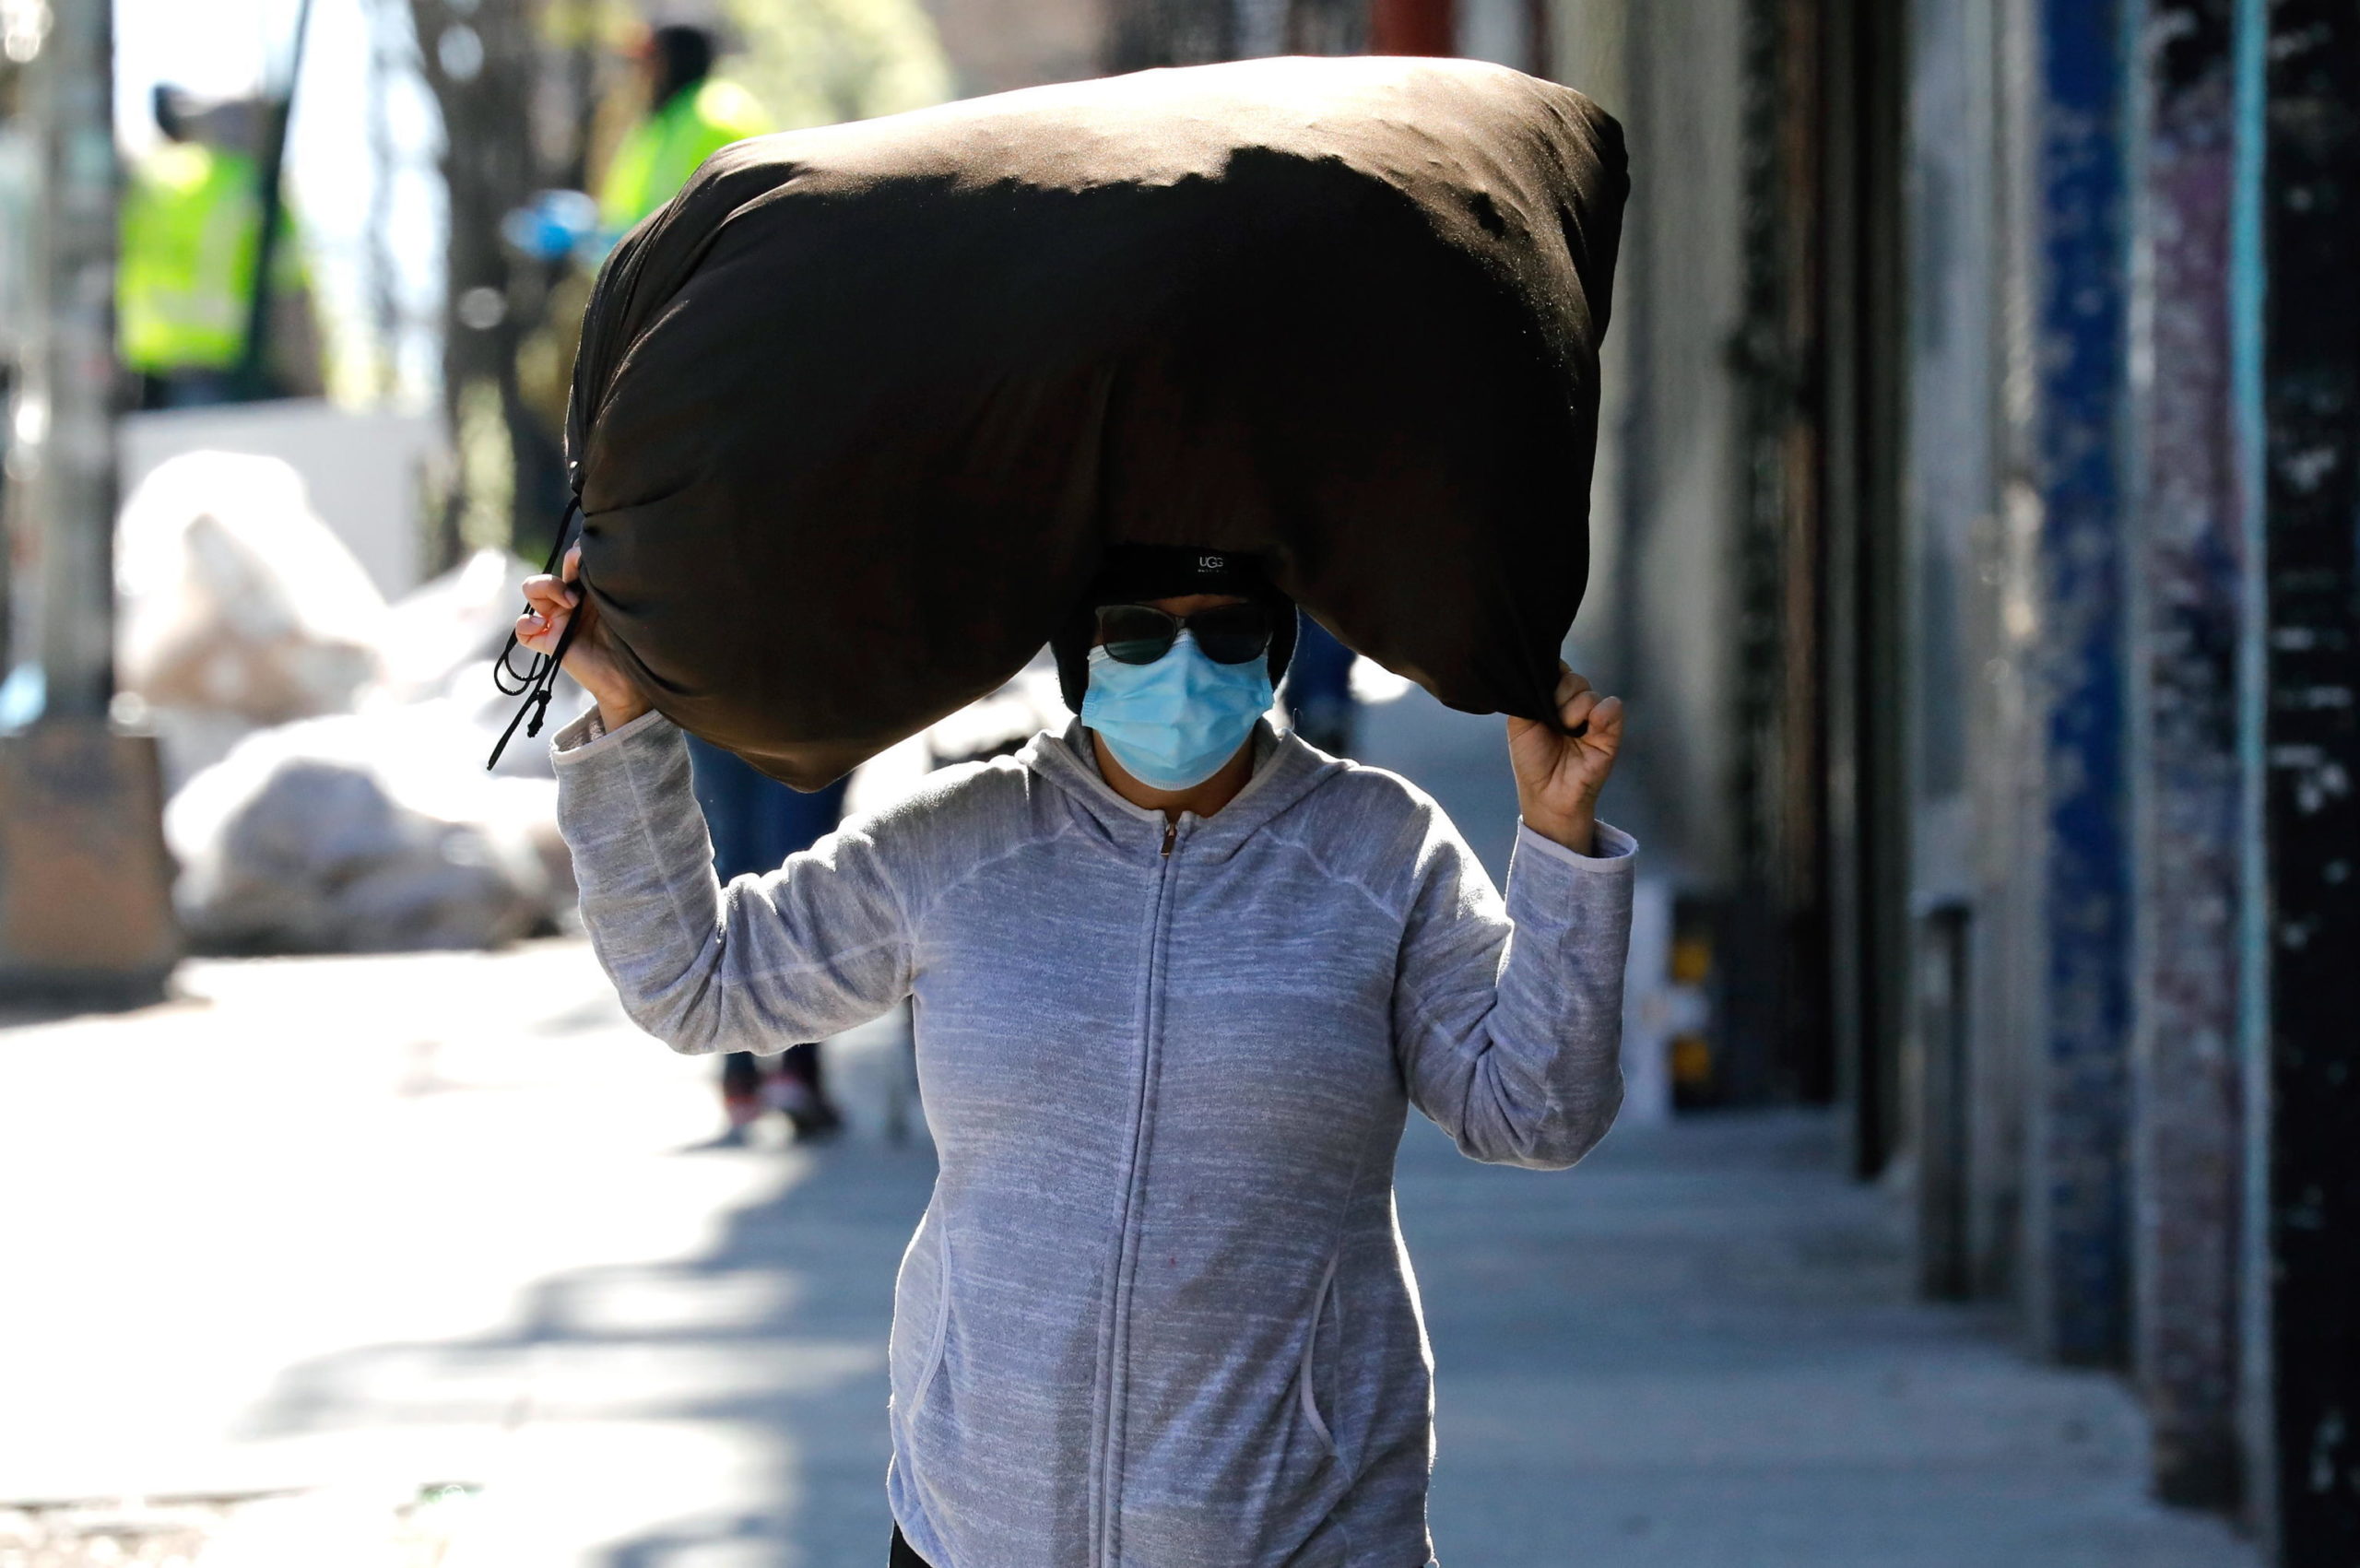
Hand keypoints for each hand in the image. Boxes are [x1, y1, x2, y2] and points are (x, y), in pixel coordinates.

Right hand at [515, 545, 649, 728]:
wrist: (633, 676)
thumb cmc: (635, 638)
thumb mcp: (622, 602)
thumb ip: (607, 579)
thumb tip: (587, 552)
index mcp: (592, 589)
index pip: (573, 560)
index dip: (575, 556)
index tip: (588, 563)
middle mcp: (573, 601)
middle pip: (552, 571)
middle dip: (560, 574)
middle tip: (579, 592)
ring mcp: (560, 621)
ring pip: (532, 590)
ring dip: (542, 589)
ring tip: (567, 606)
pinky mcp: (550, 642)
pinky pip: (523, 630)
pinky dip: (526, 624)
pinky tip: (543, 626)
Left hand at [1506, 664, 1623, 854]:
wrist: (1546, 795)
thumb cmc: (1532, 762)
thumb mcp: (1519, 724)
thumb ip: (1528, 695)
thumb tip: (1538, 671)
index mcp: (1553, 701)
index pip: (1558, 671)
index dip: (1550, 676)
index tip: (1540, 692)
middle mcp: (1574, 707)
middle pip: (1574, 679)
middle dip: (1559, 694)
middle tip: (1551, 719)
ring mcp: (1593, 719)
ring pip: (1589, 692)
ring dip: (1573, 709)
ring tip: (1565, 730)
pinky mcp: (1610, 733)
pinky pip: (1612, 707)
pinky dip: (1600, 713)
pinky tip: (1586, 729)